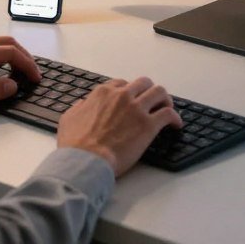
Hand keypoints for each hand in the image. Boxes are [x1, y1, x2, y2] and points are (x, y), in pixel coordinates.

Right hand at [57, 77, 183, 176]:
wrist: (86, 161)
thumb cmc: (75, 144)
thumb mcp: (69, 119)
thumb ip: (79, 108)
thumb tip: (83, 104)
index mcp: (103, 93)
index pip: (122, 84)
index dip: (129, 92)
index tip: (132, 100)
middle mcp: (122, 96)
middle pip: (143, 83)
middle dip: (148, 91)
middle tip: (152, 102)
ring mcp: (136, 109)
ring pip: (159, 92)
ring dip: (164, 99)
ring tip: (167, 108)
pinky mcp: (148, 125)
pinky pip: (168, 114)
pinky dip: (174, 117)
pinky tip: (175, 124)